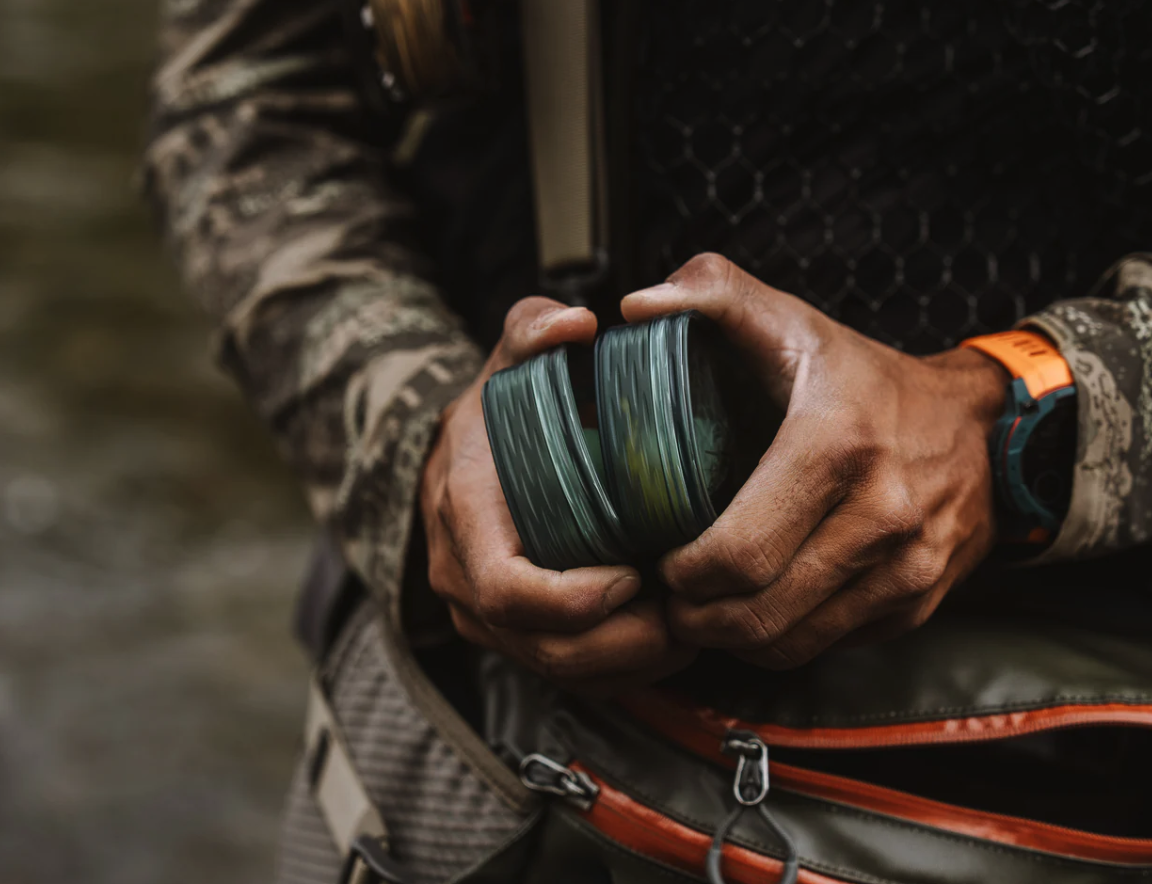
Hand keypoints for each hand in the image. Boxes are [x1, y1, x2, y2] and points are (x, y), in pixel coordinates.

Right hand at [420, 297, 696, 693]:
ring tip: (690, 633)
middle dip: (617, 644)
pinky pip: (564, 673)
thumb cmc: (501, 405)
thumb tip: (576, 323)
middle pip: (538, 644)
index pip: (506, 588)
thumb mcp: (513, 355)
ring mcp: (482, 614)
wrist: (466, 450)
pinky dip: (619, 669)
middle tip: (685, 620)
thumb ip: (535, 328)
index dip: (574, 600)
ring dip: (628, 663)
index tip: (637, 575)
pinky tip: (669, 644)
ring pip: (556, 669)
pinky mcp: (510, 635)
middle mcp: (462, 575)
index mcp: (461, 513)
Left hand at [621, 254, 1008, 669]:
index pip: (738, 553)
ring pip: (790, 642)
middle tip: (670, 595)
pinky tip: (760, 606)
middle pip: (757, 612)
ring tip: (704, 607)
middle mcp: (883, 514)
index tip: (660, 558)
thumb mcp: (795, 320)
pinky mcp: (918, 603)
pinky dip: (783, 638)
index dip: (681, 573)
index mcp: (837, 445)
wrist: (983, 425)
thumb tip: (637, 304)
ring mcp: (907, 568)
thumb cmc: (867, 378)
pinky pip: (830, 645)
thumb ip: (713, 293)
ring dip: (732, 638)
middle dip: (695, 616)